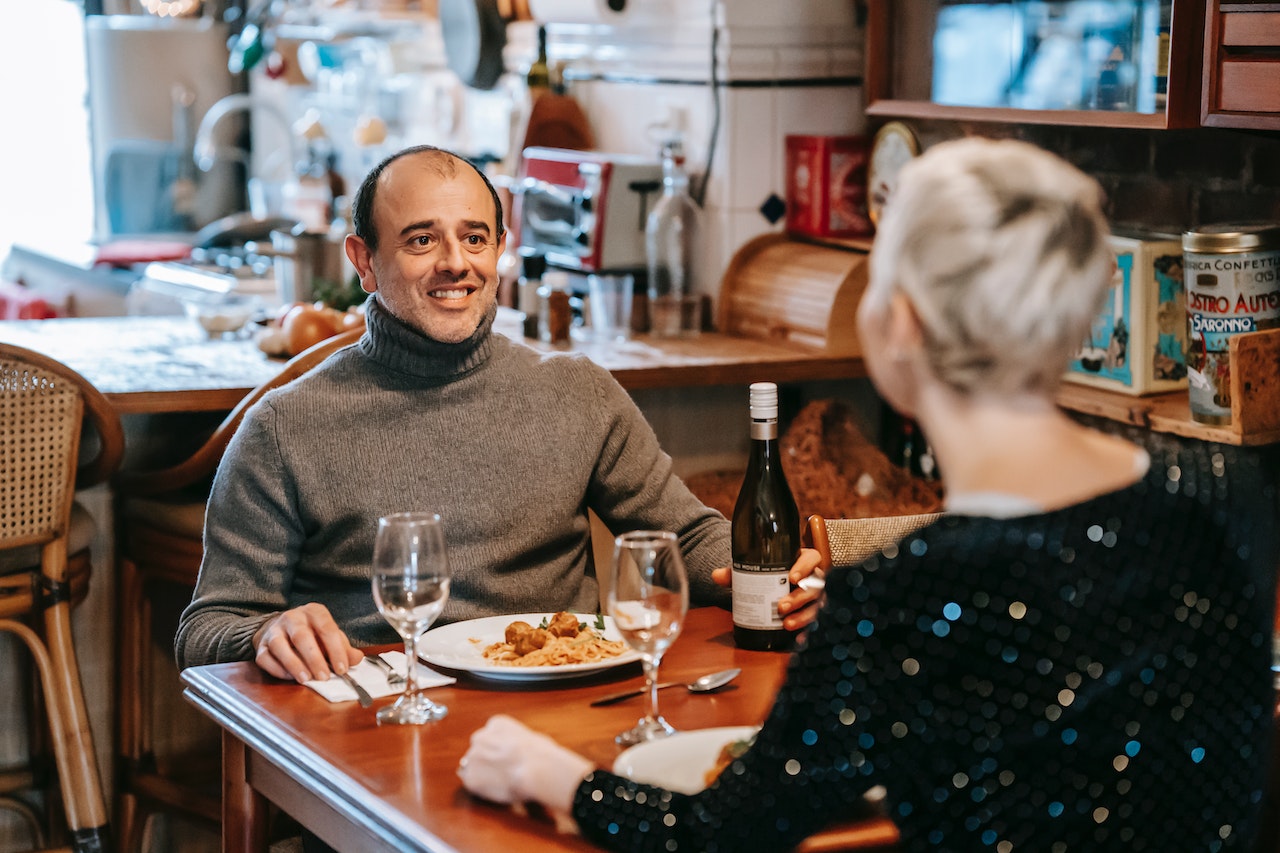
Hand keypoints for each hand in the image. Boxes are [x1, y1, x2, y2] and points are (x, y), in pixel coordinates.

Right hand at [252, 602, 363, 682]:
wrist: (281, 628)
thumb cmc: (312, 633)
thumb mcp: (330, 636)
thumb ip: (344, 648)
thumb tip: (357, 659)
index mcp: (314, 612)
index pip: (327, 629)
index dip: (336, 650)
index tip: (342, 669)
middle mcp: (293, 617)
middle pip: (302, 636)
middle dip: (314, 659)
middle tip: (324, 677)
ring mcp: (274, 630)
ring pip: (280, 645)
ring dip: (294, 664)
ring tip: (306, 679)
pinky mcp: (260, 645)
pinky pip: (265, 658)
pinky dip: (278, 669)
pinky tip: (290, 677)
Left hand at [459, 714, 592, 830]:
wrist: (536, 769)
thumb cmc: (542, 755)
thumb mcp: (532, 738)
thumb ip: (519, 743)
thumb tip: (522, 752)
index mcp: (496, 724)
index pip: (490, 736)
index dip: (498, 750)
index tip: (507, 759)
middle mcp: (480, 737)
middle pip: (478, 749)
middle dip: (487, 760)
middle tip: (501, 772)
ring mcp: (473, 757)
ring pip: (472, 766)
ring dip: (483, 774)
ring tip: (501, 783)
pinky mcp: (471, 778)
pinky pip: (472, 783)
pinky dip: (481, 788)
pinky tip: (496, 790)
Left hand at [712, 547, 824, 632]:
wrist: (775, 587)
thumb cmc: (770, 576)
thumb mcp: (755, 572)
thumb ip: (736, 573)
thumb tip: (716, 576)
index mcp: (803, 561)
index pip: (812, 559)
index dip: (805, 567)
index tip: (791, 577)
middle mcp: (814, 578)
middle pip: (815, 585)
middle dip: (799, 597)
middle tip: (781, 606)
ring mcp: (816, 597)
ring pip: (817, 605)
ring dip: (803, 616)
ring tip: (786, 624)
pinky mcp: (815, 613)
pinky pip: (816, 622)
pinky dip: (806, 631)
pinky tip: (798, 639)